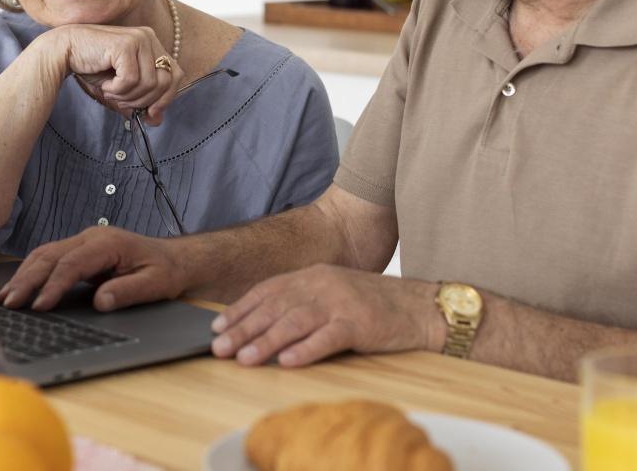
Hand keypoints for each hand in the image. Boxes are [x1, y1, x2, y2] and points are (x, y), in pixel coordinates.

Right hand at [0, 225, 189, 311]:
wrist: (174, 258)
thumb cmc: (166, 271)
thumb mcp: (156, 284)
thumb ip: (128, 291)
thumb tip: (100, 301)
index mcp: (108, 243)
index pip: (72, 264)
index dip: (53, 285)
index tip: (40, 306)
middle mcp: (91, 237)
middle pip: (50, 256)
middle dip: (28, 280)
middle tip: (10, 304)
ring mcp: (83, 241)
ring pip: (45, 254)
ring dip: (24, 275)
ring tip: (5, 298)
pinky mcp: (79, 250)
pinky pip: (49, 258)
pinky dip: (31, 272)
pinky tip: (19, 287)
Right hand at [41, 24, 183, 124]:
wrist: (63, 51)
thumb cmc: (93, 67)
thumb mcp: (122, 88)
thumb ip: (141, 102)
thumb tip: (157, 121)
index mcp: (153, 44)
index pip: (176, 75)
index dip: (166, 98)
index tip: (149, 114)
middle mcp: (149, 37)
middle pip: (165, 82)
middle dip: (143, 100)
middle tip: (121, 99)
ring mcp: (139, 39)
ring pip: (149, 84)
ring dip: (127, 95)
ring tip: (110, 89)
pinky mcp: (126, 45)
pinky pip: (131, 80)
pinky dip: (117, 89)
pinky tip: (105, 83)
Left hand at [210, 265, 437, 367]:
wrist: (418, 307)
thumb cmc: (372, 305)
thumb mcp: (333, 293)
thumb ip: (302, 302)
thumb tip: (263, 323)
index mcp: (313, 275)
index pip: (268, 291)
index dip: (241, 309)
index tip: (218, 326)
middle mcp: (323, 285)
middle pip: (275, 307)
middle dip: (243, 328)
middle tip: (219, 347)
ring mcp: (341, 303)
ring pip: (295, 322)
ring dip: (266, 341)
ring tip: (244, 358)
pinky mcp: (359, 323)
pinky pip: (327, 338)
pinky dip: (305, 350)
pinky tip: (287, 361)